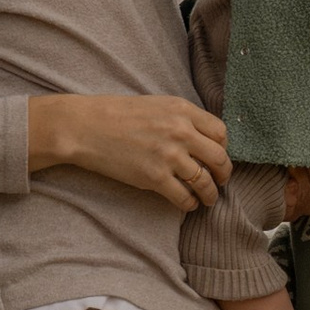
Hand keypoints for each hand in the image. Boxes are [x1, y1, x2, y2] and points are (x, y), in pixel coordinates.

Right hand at [28, 92, 229, 208]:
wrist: (85, 126)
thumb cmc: (117, 115)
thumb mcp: (157, 105)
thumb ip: (182, 119)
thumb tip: (203, 139)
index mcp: (182, 110)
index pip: (221, 132)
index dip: (223, 148)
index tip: (217, 157)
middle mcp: (180, 131)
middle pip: (219, 158)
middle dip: (224, 174)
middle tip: (220, 182)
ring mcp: (168, 155)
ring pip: (205, 182)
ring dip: (210, 194)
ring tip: (208, 199)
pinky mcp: (154, 177)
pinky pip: (184, 197)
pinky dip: (189, 204)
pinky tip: (187, 204)